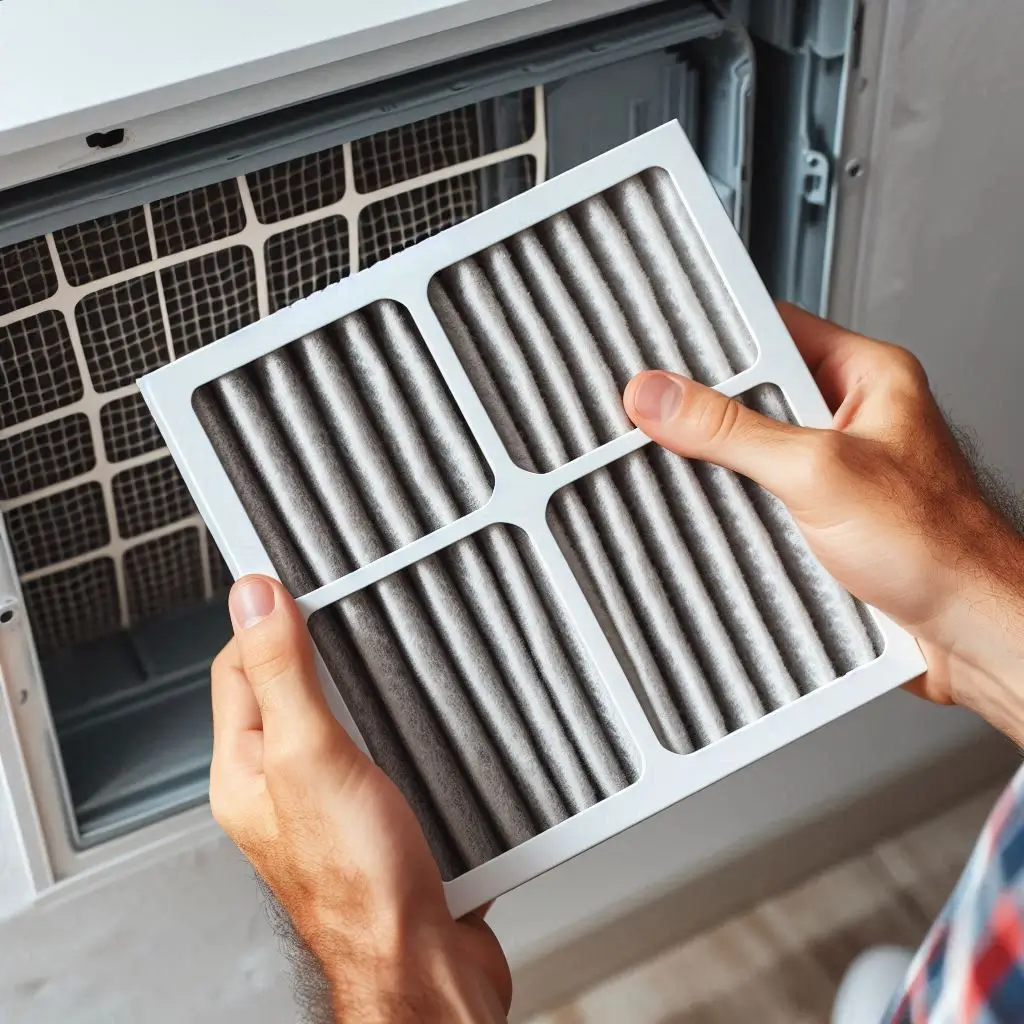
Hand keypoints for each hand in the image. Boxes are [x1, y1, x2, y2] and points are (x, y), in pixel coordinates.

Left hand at [210, 575, 510, 1022]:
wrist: (426, 962)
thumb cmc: (363, 887)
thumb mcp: (310, 756)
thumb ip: (280, 673)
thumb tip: (253, 597)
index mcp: (246, 770)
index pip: (236, 669)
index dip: (265, 620)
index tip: (298, 584)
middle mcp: (282, 785)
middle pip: (288, 687)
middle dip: (320, 648)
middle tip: (352, 614)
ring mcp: (332, 800)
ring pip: (341, 716)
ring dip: (368, 687)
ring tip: (389, 659)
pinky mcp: (380, 812)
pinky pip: (383, 748)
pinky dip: (403, 725)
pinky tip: (426, 717)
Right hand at [623, 303, 1023, 741]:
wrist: (969, 632)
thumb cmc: (940, 546)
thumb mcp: (818, 472)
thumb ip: (733, 432)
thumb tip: (662, 398)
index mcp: (867, 377)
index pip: (774, 331)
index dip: (716, 341)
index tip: (661, 357)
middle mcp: (850, 418)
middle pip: (755, 396)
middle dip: (709, 413)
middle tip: (663, 421)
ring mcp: (834, 469)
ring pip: (751, 452)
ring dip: (721, 468)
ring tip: (693, 473)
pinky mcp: (820, 517)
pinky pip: (759, 498)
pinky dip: (735, 509)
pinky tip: (721, 518)